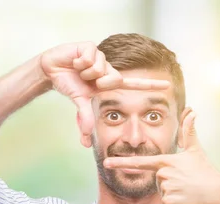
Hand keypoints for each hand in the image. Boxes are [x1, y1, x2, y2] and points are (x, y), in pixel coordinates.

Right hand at [40, 42, 169, 135]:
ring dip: (86, 72)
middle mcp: (109, 69)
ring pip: (101, 68)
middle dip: (99, 82)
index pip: (134, 84)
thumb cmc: (69, 84)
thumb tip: (86, 141)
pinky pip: (90, 57)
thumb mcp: (80, 103)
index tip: (167, 85)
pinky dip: (80, 62)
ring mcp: (101, 57)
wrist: (52, 70)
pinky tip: (75, 61)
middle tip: (87, 80)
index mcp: (110, 82)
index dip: (151, 85)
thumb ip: (86, 119)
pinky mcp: (90, 46)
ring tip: (79, 70)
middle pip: (116, 78)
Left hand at [103, 112, 219, 203]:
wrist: (217, 191)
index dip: (122, 162)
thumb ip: (189, 131)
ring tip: (187, 189)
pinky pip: (166, 203)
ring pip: (162, 192)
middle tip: (185, 181)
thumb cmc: (205, 170)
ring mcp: (166, 187)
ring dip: (173, 193)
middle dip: (169, 183)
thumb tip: (192, 111)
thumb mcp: (195, 150)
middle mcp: (163, 173)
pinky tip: (186, 198)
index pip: (140, 162)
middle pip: (156, 180)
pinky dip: (176, 203)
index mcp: (166, 161)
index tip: (106, 162)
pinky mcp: (170, 202)